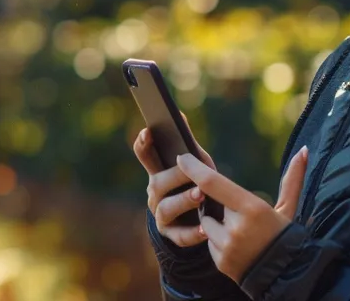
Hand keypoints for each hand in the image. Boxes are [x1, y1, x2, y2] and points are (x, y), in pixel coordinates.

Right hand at [132, 128, 217, 247]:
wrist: (202, 220)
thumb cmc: (197, 184)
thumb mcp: (197, 163)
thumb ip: (187, 142)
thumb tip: (180, 114)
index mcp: (158, 172)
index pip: (145, 156)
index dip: (143, 144)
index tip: (148, 132)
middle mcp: (155, 194)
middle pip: (157, 183)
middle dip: (175, 177)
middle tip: (192, 173)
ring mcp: (161, 215)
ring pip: (166, 209)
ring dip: (183, 201)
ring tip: (200, 195)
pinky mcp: (172, 235)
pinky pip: (180, 235)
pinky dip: (193, 233)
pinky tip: (206, 228)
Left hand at [177, 146, 310, 281]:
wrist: (286, 275)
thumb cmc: (285, 236)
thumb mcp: (288, 208)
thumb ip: (293, 179)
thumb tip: (304, 150)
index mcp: (253, 208)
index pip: (212, 183)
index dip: (193, 168)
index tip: (182, 157)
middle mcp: (237, 227)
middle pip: (209, 205)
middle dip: (217, 206)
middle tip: (238, 216)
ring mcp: (227, 246)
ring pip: (207, 225)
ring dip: (217, 225)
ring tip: (241, 234)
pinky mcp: (220, 262)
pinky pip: (209, 244)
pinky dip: (219, 242)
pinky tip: (237, 248)